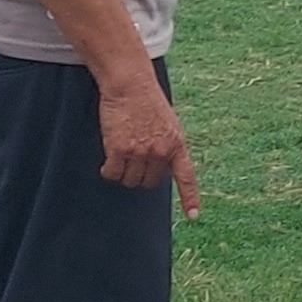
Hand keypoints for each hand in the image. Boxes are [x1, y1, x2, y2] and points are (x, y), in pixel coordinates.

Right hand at [95, 71, 199, 214]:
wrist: (130, 85)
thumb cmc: (147, 102)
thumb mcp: (169, 124)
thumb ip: (168, 146)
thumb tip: (163, 168)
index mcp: (177, 145)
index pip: (186, 177)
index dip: (190, 198)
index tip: (193, 216)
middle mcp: (161, 151)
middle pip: (149, 182)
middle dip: (141, 176)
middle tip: (134, 160)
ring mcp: (140, 152)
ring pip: (130, 180)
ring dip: (124, 174)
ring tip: (121, 155)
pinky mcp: (120, 149)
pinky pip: (113, 173)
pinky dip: (109, 171)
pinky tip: (108, 162)